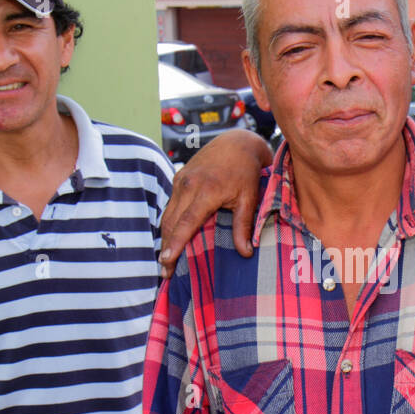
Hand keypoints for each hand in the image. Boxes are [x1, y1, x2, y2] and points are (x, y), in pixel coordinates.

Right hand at [159, 128, 270, 276]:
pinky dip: (168, 224)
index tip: (167, 260)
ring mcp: (180, 180)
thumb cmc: (246, 171)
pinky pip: (170, 206)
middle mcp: (188, 184)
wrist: (236, 142)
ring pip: (167, 214)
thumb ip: (243, 225)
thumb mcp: (249, 198)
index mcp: (206, 190)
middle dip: (166, 247)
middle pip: (171, 221)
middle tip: (164, 271)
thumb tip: (246, 253)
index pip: (186, 221)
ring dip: (164, 237)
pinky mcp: (178, 179)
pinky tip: (170, 240)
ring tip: (165, 261)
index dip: (175, 242)